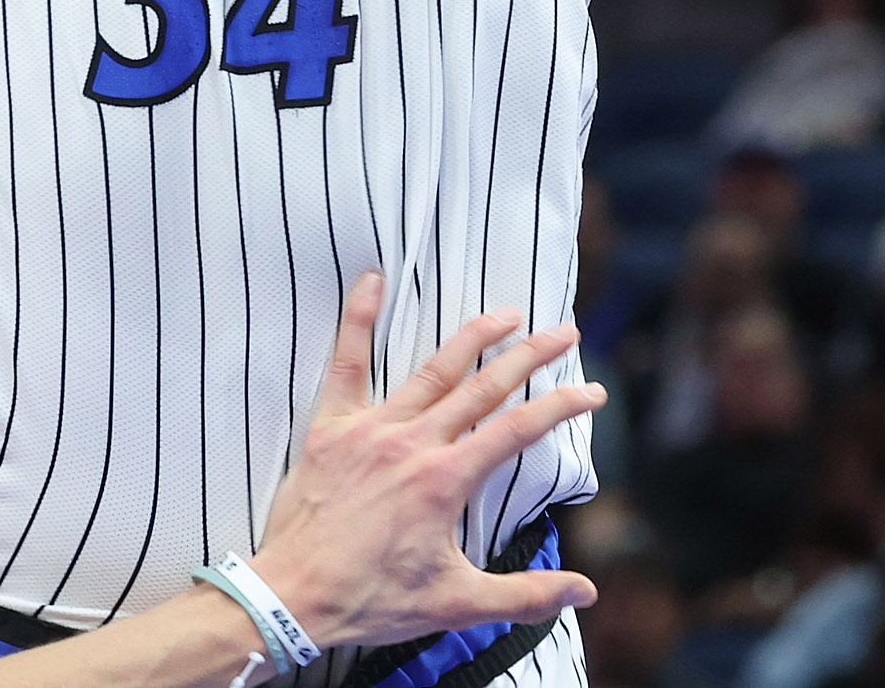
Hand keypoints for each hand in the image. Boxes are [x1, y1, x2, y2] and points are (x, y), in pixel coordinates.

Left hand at [246, 274, 603, 647]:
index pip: (518, 429)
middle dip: (531, 355)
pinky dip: (358, 320)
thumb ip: (525, 595)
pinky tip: (371, 281)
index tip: (593, 391)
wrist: (292, 598)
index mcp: (447, 479)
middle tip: (564, 332)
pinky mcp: (332, 427)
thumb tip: (586, 592)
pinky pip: (347, 363)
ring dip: (474, 337)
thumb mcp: (456, 605)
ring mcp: (372, 429)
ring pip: (433, 370)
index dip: (562, 406)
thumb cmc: (372, 601)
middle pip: (485, 385)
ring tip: (506, 313)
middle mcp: (415, 443)